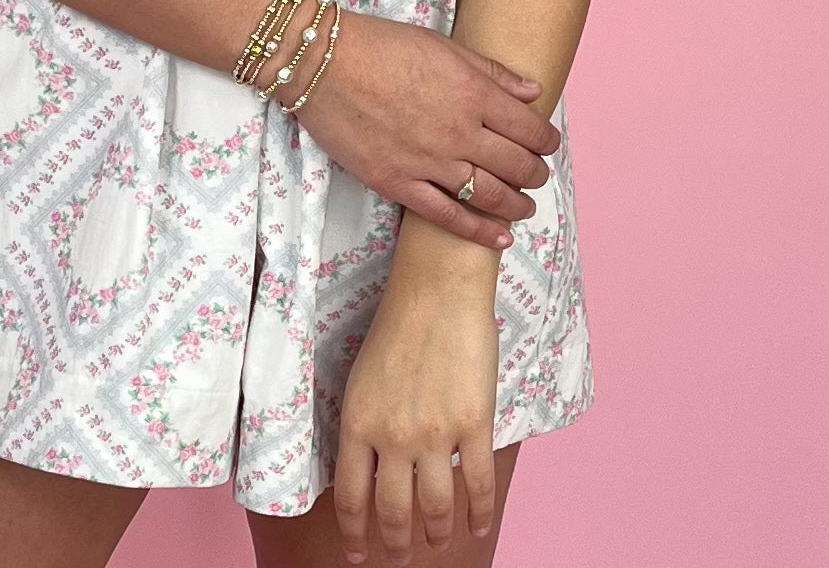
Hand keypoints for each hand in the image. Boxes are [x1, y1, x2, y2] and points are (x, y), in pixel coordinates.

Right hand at [292, 9, 559, 249]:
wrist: (323, 63)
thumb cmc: (382, 44)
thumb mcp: (443, 45)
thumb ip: (490, 72)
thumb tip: (532, 92)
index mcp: (473, 93)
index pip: (528, 127)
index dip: (545, 140)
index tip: (548, 144)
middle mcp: (459, 132)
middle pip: (516, 165)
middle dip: (535, 174)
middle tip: (538, 175)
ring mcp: (429, 162)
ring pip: (490, 195)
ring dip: (515, 205)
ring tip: (523, 207)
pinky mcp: (399, 183)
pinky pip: (448, 216)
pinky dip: (478, 232)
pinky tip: (499, 238)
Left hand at [333, 279, 500, 561]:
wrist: (437, 287)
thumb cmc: (397, 324)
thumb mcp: (362, 379)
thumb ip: (365, 425)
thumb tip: (369, 469)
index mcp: (359, 422)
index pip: (351, 497)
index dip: (355, 534)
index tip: (359, 556)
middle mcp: (393, 435)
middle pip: (393, 512)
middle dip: (395, 545)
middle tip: (399, 559)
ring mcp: (436, 433)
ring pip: (435, 507)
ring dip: (435, 533)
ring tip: (436, 543)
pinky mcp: (474, 424)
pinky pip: (478, 484)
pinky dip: (478, 514)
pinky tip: (477, 527)